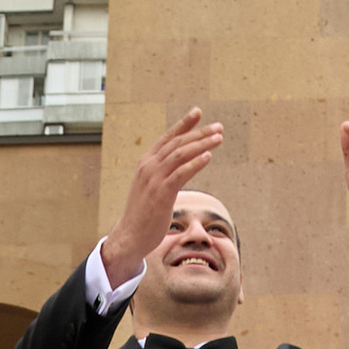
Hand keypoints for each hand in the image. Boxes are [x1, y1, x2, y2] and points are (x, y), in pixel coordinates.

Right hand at [104, 108, 226, 277]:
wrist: (129, 236)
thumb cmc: (144, 213)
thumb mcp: (151, 187)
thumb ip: (163, 173)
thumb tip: (180, 167)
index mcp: (146, 163)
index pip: (167, 138)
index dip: (183, 124)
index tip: (198, 112)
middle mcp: (149, 166)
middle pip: (177, 143)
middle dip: (199, 133)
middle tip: (219, 127)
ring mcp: (154, 179)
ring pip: (181, 154)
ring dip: (201, 144)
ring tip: (219, 138)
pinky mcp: (161, 193)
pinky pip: (180, 173)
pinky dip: (195, 163)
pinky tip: (208, 157)